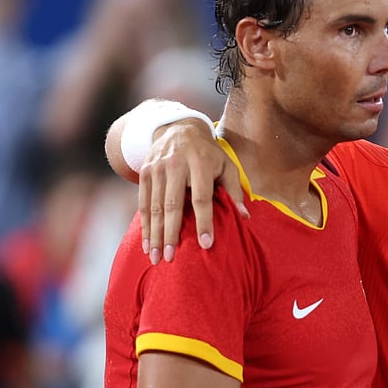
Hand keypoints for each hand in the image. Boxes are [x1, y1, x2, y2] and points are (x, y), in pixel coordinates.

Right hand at [138, 119, 245, 262]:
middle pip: (172, 205)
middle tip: (170, 258)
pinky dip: (144, 225)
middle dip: (171, 234)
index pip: (201, 197)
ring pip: (154, 207)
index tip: (206, 244)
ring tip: (156, 257)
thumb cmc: (209, 154)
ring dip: (154, 234)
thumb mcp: (227, 165)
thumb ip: (235, 190)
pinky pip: (143, 203)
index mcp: (200, 164)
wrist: (179, 128)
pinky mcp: (144, 172)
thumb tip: (245, 217)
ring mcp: (157, 168)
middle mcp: (175, 165)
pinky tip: (147, 243)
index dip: (204, 221)